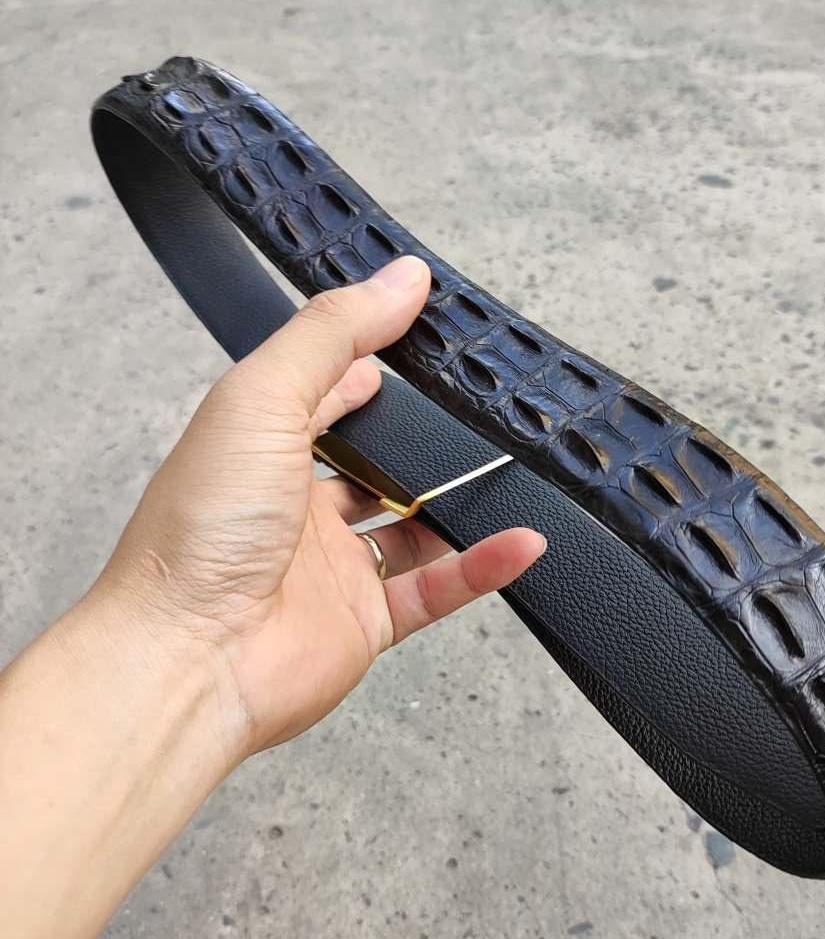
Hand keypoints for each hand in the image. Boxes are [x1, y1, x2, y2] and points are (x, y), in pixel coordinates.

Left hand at [93, 255, 544, 757]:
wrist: (188, 659)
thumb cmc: (201, 531)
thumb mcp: (262, 399)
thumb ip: (334, 336)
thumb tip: (401, 279)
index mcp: (260, 448)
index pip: (324, 393)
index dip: (368, 364)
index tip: (423, 338)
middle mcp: (294, 506)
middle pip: (374, 463)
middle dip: (421, 440)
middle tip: (478, 412)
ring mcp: (331, 568)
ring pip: (412, 527)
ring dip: (458, 504)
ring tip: (510, 472)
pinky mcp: (364, 622)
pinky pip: (437, 588)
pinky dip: (482, 565)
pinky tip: (522, 542)